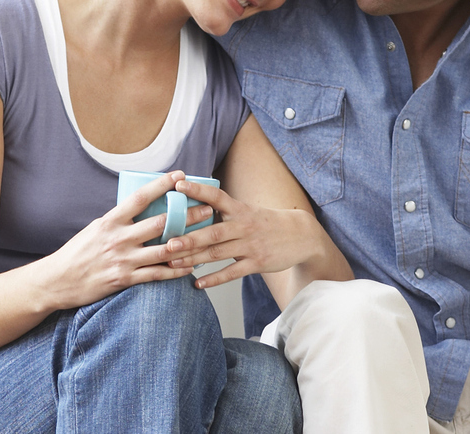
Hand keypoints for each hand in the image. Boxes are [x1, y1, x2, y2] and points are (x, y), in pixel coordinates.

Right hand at [33, 171, 202, 309]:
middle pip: (161, 223)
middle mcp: (119, 238)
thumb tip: (139, 208)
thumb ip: (118, 220)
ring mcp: (123, 259)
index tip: (180, 175)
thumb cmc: (77, 253)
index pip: (140, 197)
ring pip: (164, 249)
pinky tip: (190, 266)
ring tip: (206, 238)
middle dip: (188, 215)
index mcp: (110, 221)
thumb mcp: (95, 228)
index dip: (162, 184)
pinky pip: (158, 274)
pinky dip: (176, 270)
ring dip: (189, 243)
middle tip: (208, 208)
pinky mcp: (125, 279)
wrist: (58, 280)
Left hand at [161, 180, 329, 288]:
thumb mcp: (248, 210)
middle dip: (188, 238)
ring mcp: (250, 245)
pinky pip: (232, 273)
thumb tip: (192, 205)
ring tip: (173, 263)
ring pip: (218, 254)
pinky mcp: (257, 263)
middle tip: (167, 243)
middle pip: (212, 233)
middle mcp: (244, 226)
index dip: (198, 190)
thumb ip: (223, 210)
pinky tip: (197, 283)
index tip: (179, 185)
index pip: (216, 196)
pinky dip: (214, 279)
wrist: (301, 235)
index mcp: (240, 209)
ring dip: (194, 259)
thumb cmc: (266, 222)